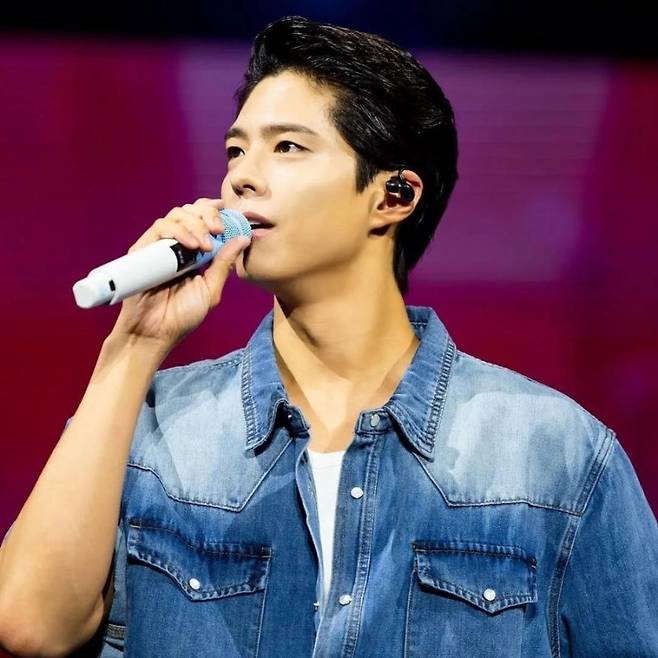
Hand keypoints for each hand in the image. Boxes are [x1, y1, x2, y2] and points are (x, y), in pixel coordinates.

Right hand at [108, 198, 250, 353]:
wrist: (155, 333)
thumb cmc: (182, 316)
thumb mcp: (211, 289)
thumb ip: (224, 264)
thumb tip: (243, 238)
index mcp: (193, 252)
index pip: (202, 219)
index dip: (214, 210)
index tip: (229, 213)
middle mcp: (176, 245)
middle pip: (189, 211)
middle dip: (208, 214)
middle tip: (219, 230)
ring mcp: (159, 247)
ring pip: (176, 216)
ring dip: (195, 224)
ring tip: (206, 245)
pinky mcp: (143, 250)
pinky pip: (160, 229)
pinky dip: (178, 231)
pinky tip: (193, 245)